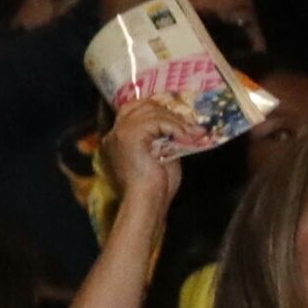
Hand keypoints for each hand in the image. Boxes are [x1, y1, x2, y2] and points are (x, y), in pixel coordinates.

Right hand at [101, 93, 197, 212]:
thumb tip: (179, 125)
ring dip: (177, 121)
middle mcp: (114, 133)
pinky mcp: (130, 135)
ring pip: (152, 112)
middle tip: (190, 124)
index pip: (132, 110)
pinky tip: (186, 137)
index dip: (155, 108)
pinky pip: (157, 121)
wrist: (147, 200)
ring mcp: (120, 133)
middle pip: (141, 106)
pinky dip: (175, 127)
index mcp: (116, 139)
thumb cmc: (155, 186)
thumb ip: (161, 139)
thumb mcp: (159, 155)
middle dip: (168, 112)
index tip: (178, 117)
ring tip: (194, 133)